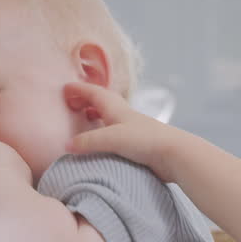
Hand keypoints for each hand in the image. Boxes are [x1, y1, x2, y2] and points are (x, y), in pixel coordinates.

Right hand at [63, 81, 186, 181]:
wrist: (175, 154)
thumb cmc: (145, 140)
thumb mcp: (112, 138)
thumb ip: (88, 141)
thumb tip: (67, 145)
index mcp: (116, 108)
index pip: (94, 93)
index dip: (79, 89)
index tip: (65, 88)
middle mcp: (124, 115)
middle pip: (102, 102)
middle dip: (87, 99)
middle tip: (72, 102)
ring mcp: (132, 129)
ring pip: (110, 116)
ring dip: (96, 115)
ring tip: (84, 119)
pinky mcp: (138, 143)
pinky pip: (115, 133)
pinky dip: (104, 131)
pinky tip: (101, 142)